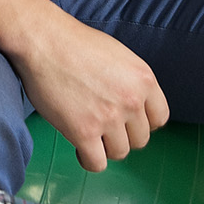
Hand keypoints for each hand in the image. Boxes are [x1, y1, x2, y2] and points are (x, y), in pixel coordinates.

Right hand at [8, 17, 167, 174]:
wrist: (44, 40)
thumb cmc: (76, 44)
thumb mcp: (119, 56)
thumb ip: (132, 82)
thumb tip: (135, 107)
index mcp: (144, 79)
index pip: (159, 118)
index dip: (141, 122)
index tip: (126, 121)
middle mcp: (132, 100)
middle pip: (140, 139)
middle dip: (122, 135)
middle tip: (102, 125)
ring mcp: (109, 118)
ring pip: (119, 153)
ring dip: (104, 147)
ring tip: (89, 132)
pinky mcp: (84, 131)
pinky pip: (96, 163)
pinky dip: (88, 160)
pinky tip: (79, 147)